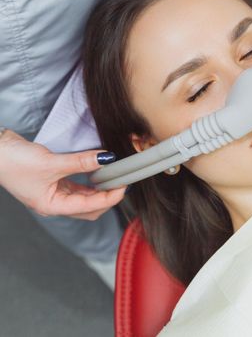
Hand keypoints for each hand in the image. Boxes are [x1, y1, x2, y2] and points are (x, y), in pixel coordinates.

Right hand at [0, 129, 125, 219]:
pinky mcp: (54, 181)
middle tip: (121, 181)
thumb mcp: (51, 163)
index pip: (89, 207)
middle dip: (107, 197)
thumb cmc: (14, 162)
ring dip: (99, 189)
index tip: (123, 185)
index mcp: (52, 206)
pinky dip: (90, 181)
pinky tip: (99, 172)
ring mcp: (54, 192)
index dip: (109, 197)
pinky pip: (77, 185)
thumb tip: (106, 158)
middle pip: (89, 208)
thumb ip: (81, 161)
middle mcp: (55, 203)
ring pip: (84, 197)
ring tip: (114, 177)